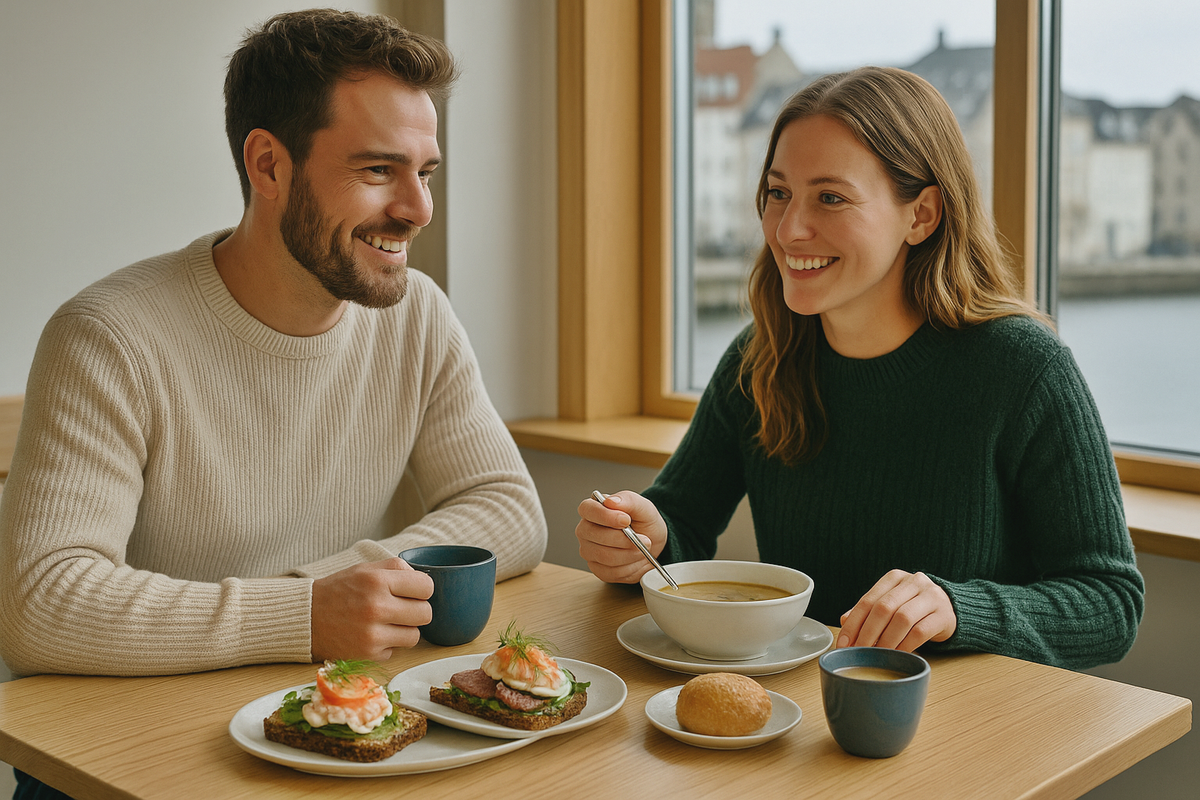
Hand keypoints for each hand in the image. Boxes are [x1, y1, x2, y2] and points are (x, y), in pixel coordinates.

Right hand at [311, 557, 433, 661]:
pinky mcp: (368, 654)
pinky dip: (388, 644)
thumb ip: (396, 568)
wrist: (306, 618)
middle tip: (401, 609)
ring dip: (405, 630)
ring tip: (387, 623)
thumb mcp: (365, 569)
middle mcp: (376, 607)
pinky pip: (396, 651)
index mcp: (377, 581)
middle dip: (416, 610)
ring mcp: (373, 634)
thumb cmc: (338, 591)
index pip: (426, 587)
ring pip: (415, 635)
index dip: (422, 589)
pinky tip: (372, 635)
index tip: (412, 592)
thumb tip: (422, 578)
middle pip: (425, 613)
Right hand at [575, 491, 668, 583]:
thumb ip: (628, 500)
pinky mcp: (598, 569)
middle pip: (597, 536)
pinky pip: (612, 572)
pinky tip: (636, 559)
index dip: (605, 516)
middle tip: (644, 539)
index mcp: (592, 510)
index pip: (587, 509)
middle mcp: (585, 531)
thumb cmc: (643, 521)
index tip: (626, 520)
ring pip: (606, 556)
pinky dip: (630, 567)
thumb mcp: (643, 506)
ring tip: (643, 548)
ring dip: (630, 554)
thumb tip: (611, 501)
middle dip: (625, 539)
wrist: (651, 541)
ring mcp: (589, 551)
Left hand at [837, 569, 955, 651]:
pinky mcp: (944, 614)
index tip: (844, 643)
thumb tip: (843, 620)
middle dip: (868, 633)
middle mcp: (913, 582)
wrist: (949, 608)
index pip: (868, 600)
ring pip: (902, 619)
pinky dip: (905, 646)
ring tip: (877, 656)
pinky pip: (920, 632)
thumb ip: (869, 610)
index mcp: (894, 578)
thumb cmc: (913, 607)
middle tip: (859, 652)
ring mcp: (931, 596)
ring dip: (886, 641)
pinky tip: (897, 655)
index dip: (853, 623)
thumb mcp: (891, 603)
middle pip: (884, 608)